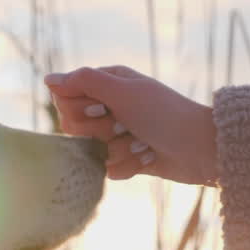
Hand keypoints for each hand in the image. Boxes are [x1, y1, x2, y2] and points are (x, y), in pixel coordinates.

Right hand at [44, 66, 217, 185]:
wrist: (201, 148)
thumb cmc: (165, 114)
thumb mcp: (124, 92)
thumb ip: (84, 82)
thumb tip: (49, 80)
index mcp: (108, 84)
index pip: (66, 99)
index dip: (78, 109)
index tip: (102, 109)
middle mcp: (109, 107)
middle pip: (74, 127)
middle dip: (101, 132)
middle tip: (126, 125)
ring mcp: (117, 134)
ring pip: (92, 152)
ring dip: (120, 150)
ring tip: (144, 143)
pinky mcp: (126, 159)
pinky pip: (109, 170)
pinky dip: (130, 165)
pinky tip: (149, 158)